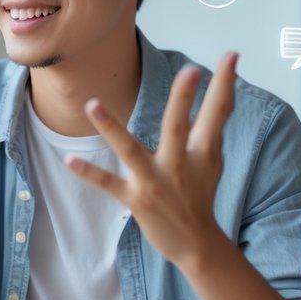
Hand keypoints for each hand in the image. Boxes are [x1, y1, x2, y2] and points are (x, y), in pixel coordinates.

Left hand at [65, 51, 238, 269]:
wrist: (197, 245)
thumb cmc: (200, 196)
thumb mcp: (212, 161)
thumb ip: (210, 129)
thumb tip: (223, 95)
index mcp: (202, 152)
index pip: (217, 112)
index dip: (225, 83)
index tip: (232, 55)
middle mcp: (180, 164)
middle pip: (179, 125)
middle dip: (184, 98)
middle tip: (191, 70)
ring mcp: (156, 182)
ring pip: (131, 151)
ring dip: (111, 128)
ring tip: (92, 104)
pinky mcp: (136, 199)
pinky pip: (109, 184)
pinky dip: (89, 174)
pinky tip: (69, 161)